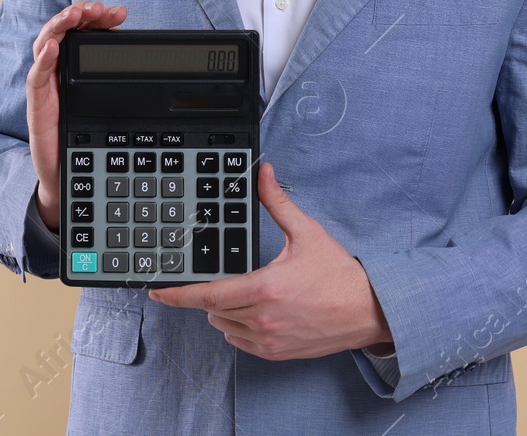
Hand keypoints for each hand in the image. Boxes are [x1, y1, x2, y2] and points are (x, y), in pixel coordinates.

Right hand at [26, 0, 127, 231]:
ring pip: (45, 44)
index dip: (98, 19)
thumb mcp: (115, 109)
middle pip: (64, 31)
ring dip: (60, 25)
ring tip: (76, 16)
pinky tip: (53, 48)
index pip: (85, 32)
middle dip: (80, 14)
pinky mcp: (37, 105)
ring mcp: (47, 86)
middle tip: (98, 9)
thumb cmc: (91, 141)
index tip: (119, 13)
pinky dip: (43, 60)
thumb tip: (158, 66)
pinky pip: (36, 78)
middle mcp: (60, 72)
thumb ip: (125, 86)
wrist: (73, 178)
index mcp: (78, 68)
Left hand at [148, 162, 391, 359]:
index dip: (178, 294)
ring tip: (246, 292)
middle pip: (212, 309)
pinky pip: (239, 342)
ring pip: (223, 326)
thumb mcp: (306, 232)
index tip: (157, 291)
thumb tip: (263, 173)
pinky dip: (237, 327)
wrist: (369, 310)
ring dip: (223, 310)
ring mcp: (269, 340)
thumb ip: (277, 202)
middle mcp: (263, 318)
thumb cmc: (339, 274)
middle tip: (225, 277)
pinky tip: (254, 312)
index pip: (208, 294)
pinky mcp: (276, 353)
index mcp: (265, 288)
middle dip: (209, 292)